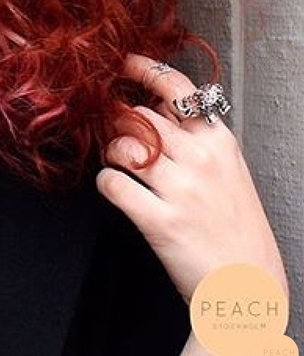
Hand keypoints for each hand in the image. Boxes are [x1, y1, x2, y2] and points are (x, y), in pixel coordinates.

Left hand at [95, 53, 286, 303]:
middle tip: (117, 135)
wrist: (249, 291)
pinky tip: (118, 191)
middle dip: (119, 121)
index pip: (177, 87)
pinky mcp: (159, 220)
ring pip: (121, 143)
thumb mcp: (228, 172)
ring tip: (121, 166)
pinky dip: (106, 184)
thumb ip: (195, 139)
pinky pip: (112, 183)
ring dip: (112, 152)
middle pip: (138, 114)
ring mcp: (181, 189)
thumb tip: (155, 105)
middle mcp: (200, 159)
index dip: (143, 69)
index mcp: (219, 142)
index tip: (122, 63)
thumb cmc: (234, 231)